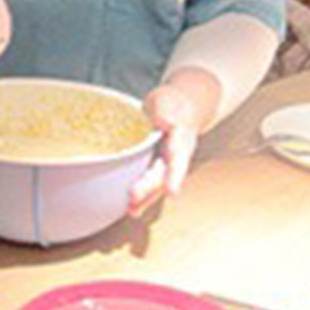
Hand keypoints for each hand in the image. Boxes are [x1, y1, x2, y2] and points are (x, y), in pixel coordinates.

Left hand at [128, 74, 213, 217]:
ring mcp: (166, 165)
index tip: (172, 191)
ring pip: (157, 185)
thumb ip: (165, 109)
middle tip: (133, 198)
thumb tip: (166, 122)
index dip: (174, 175)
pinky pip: (148, 184)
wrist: (181, 109)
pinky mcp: (155, 168)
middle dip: (149, 188)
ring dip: (145, 199)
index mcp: (181, 139)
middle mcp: (176, 157)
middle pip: (163, 175)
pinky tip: (128, 208)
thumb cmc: (172, 102)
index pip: (177, 157)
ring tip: (131, 211)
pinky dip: (140, 197)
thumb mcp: (167, 98)